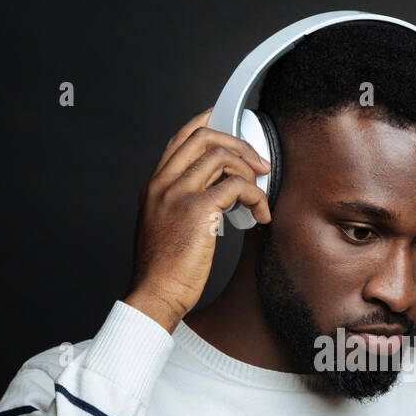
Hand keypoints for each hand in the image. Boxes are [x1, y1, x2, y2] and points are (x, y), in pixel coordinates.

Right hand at [123, 106, 271, 330]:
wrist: (154, 294)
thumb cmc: (163, 269)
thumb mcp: (163, 226)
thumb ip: (182, 202)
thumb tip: (219, 190)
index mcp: (154, 185)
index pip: (181, 138)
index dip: (208, 122)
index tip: (231, 121)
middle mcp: (162, 183)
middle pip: (204, 138)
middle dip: (239, 144)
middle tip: (259, 164)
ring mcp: (177, 194)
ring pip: (221, 157)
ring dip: (250, 171)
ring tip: (261, 194)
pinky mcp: (196, 211)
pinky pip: (236, 187)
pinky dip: (256, 197)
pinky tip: (260, 215)